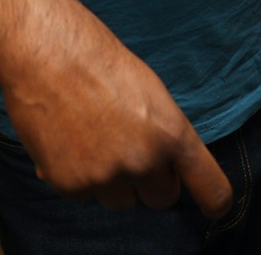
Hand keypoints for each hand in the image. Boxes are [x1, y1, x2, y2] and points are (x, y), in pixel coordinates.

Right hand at [0, 0, 232, 215]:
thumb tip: (165, 167)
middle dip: (150, 182)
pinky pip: (84, 195)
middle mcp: (145, 161)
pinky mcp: (71, 185)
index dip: (215, 203)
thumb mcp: (149, 92)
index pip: (211, 188)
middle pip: (161, 199)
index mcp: (172, 133)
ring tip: (92, 138)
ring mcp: (106, 176)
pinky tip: (66, 139)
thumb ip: (163, 134)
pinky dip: (76, 175)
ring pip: (121, 200)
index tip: (216, 209)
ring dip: (112, 182)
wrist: (45, 50)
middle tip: (130, 150)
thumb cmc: (96, 60)